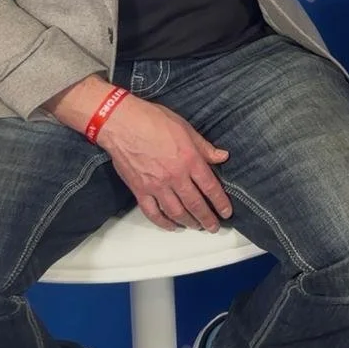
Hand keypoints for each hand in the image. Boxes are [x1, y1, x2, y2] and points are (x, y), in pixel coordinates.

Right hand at [99, 97, 232, 231]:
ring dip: (188, 222)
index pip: (210, 187)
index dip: (220, 202)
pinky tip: (171, 226)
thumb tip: (222, 156)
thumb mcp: (185, 128)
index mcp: (189, 159)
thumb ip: (204, 147)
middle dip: (207, 219)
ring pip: (176, 212)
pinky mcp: (140, 190)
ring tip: (196, 227)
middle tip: (213, 227)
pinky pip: (153, 213)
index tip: (226, 212)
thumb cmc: (153, 120)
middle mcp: (175, 176)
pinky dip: (163, 223)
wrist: (121, 123)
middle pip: (195, 204)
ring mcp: (157, 185)